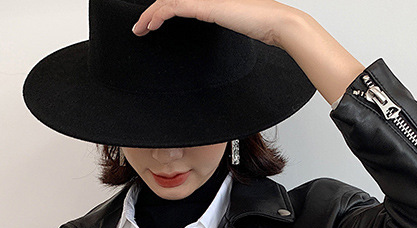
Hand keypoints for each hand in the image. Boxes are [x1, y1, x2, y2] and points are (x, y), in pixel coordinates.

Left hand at [130, 0, 298, 48]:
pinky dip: (157, 15)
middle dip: (150, 13)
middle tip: (140, 28)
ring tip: (140, 29)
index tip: (152, 25)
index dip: (163, 10)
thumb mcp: (236, 24)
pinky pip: (172, 6)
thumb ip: (222, 23)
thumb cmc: (263, 26)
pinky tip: (150, 26)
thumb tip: (215, 36)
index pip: (180, 0)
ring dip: (149, 15)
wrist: (276, 22)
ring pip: (167, 0)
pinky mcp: (202, 4)